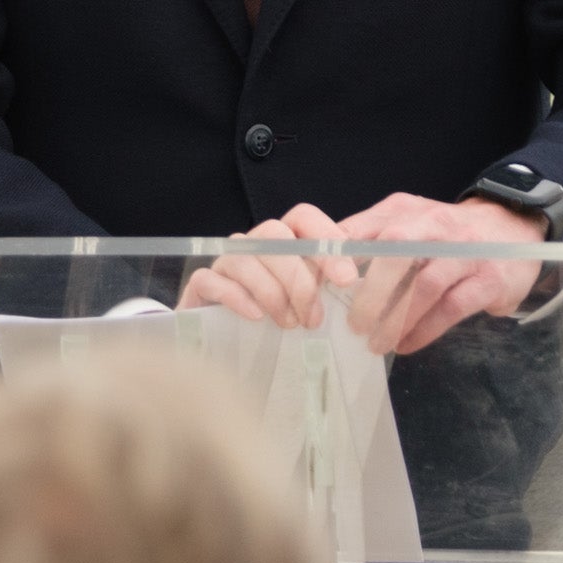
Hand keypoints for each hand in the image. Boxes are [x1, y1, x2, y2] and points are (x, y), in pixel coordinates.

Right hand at [182, 204, 358, 328]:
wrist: (228, 344)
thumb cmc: (279, 319)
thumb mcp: (311, 300)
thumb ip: (331, 283)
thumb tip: (361, 275)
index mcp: (285, 240)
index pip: (304, 217)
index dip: (326, 238)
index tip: (346, 278)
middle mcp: (254, 244)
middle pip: (275, 236)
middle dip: (299, 278)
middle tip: (314, 318)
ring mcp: (225, 262)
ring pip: (245, 258)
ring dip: (272, 293)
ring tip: (290, 325)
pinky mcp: (201, 285)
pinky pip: (211, 279)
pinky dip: (237, 298)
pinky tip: (256, 317)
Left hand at [337, 193, 543, 355]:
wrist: (512, 226)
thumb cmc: (447, 234)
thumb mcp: (409, 222)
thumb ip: (371, 239)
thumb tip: (324, 269)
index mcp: (405, 211)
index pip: (364, 230)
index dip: (339, 260)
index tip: (321, 291)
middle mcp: (435, 225)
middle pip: (395, 251)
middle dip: (371, 292)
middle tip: (354, 325)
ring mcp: (464, 251)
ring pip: (424, 284)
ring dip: (397, 318)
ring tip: (377, 342)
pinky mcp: (488, 279)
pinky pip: (450, 307)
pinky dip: (424, 330)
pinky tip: (406, 344)